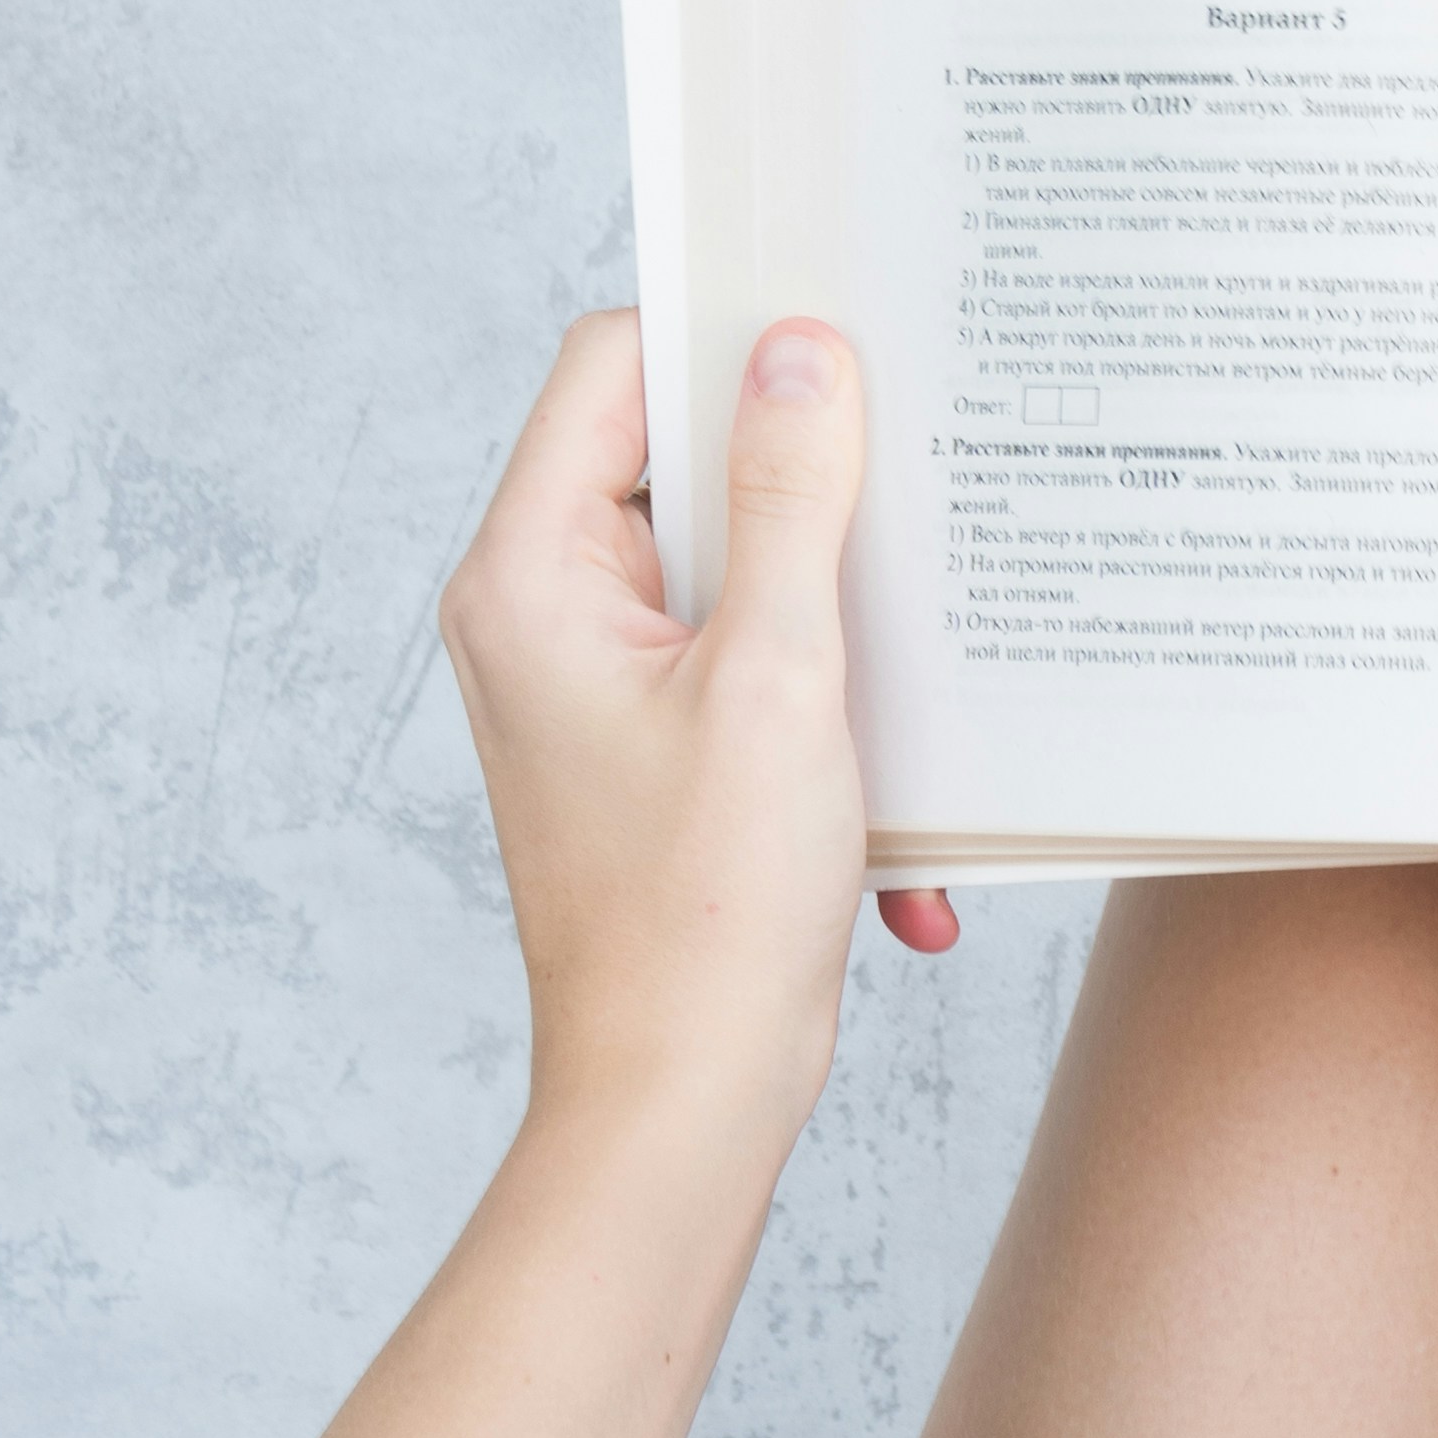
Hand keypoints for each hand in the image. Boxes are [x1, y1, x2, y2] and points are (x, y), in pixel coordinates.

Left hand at [439, 313, 885, 1160]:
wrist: (682, 1102)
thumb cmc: (705, 914)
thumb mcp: (776, 677)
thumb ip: (788, 497)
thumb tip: (799, 350)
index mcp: (529, 576)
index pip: (612, 366)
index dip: (723, 335)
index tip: (840, 337)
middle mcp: (539, 612)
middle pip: (676, 452)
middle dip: (803, 474)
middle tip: (908, 475)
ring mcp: (591, 677)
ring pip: (727, 553)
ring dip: (829, 601)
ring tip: (903, 653)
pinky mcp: (648, 735)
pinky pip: (744, 647)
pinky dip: (825, 695)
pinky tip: (882, 784)